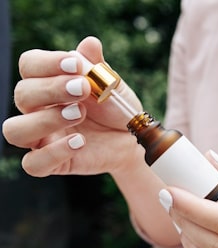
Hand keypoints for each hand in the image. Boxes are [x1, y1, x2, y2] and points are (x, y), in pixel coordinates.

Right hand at [2, 36, 143, 176]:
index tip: (76, 65)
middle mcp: (37, 110)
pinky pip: (34, 164)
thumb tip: (90, 44)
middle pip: (21, 95)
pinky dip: (53, 153)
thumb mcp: (111, 85)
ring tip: (79, 113)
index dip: (47, 63)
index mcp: (48, 83)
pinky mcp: (52, 163)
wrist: (132, 138)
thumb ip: (97, 67)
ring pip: (15, 130)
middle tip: (83, 89)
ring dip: (44, 120)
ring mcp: (41, 137)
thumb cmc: (115, 108)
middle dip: (51, 89)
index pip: (29, 66)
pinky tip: (80, 142)